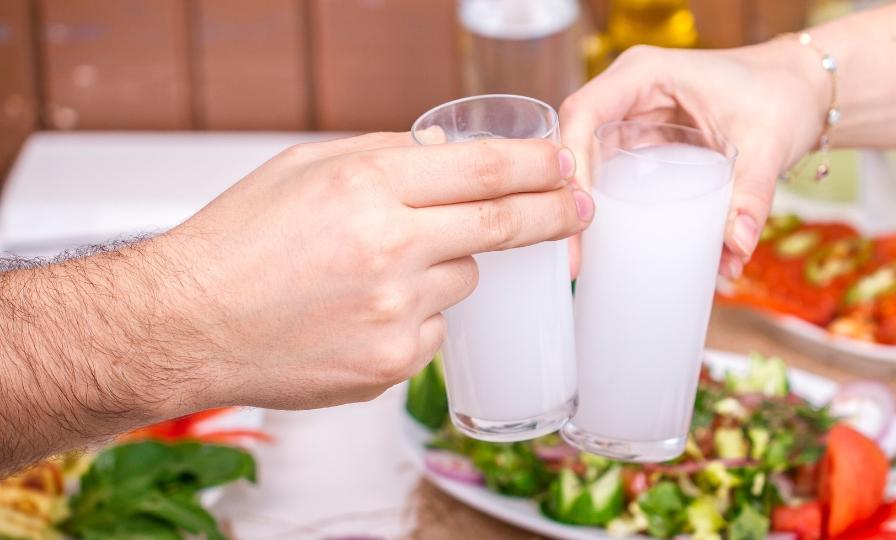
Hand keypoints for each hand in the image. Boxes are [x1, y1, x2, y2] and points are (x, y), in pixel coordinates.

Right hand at [161, 132, 591, 410]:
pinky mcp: (391, 363)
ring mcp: (394, 312)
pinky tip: (361, 313)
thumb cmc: (236, 241)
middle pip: (499, 225)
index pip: (481, 169)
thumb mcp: (303, 168)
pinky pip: (435, 330)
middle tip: (577, 206)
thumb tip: (449, 153)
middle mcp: (388, 248)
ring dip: (446, 267)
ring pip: (463, 279)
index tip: (564, 164)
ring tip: (379, 271)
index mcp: (365, 187)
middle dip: (550, 212)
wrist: (186, 325)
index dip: (535, 166)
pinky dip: (416, 316)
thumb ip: (383, 153)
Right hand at [560, 40, 828, 277]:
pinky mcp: (647, 145)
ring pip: (590, 163)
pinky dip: (611, 210)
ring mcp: (636, 120)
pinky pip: (614, 177)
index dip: (572, 160)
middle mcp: (632, 93)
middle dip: (570, 197)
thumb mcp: (767, 142)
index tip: (581, 210)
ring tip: (584, 262)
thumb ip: (752, 193)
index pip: (586, 111)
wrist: (803, 92)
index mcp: (647, 74)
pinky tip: (609, 248)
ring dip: (585, 209)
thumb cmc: (783, 95)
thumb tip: (737, 245)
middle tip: (574, 256)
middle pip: (578, 142)